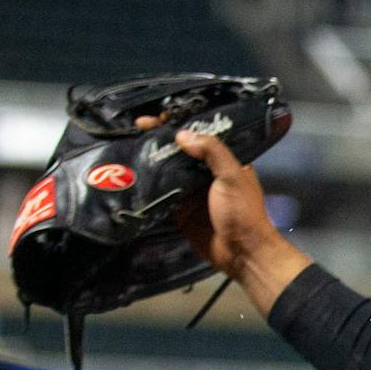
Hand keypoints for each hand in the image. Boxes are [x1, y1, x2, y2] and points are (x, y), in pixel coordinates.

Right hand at [133, 116, 310, 315]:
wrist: (242, 253)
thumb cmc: (242, 212)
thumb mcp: (232, 176)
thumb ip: (212, 152)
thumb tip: (181, 134)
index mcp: (224, 163)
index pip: (199, 137)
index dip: (180, 125)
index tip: (158, 116)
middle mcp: (207, 174)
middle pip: (180, 152)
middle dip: (159, 139)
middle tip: (137, 126)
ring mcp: (192, 192)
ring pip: (168, 170)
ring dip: (150, 159)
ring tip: (128, 142)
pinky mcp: (180, 210)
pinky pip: (161, 193)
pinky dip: (148, 184)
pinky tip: (130, 170)